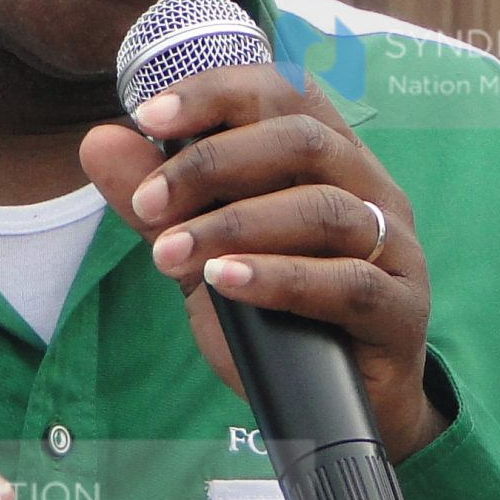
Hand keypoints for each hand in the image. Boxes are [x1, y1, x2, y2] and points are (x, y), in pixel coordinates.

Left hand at [79, 63, 446, 463]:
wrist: (338, 407)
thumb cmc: (276, 315)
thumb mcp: (204, 253)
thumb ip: (159, 201)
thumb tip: (99, 141)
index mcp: (328, 157)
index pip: (283, 92)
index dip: (218, 92)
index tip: (148, 116)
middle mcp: (369, 188)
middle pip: (300, 141)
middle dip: (211, 164)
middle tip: (149, 205)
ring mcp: (394, 247)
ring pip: (322, 208)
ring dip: (233, 225)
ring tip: (169, 254)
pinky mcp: (401, 310)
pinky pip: (347, 282)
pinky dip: (278, 277)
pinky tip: (225, 281)